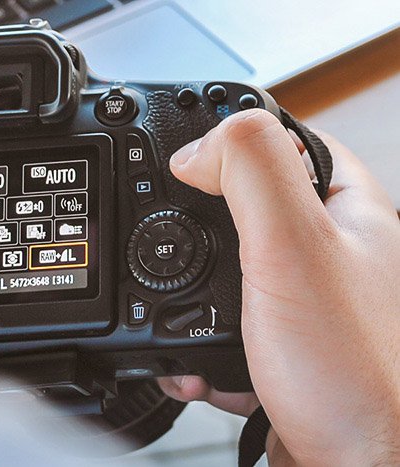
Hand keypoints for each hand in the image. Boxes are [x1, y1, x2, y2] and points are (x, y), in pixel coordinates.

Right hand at [158, 109, 399, 464]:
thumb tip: (194, 149)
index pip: (280, 139)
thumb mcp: (293, 248)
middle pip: (240, 207)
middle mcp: (328, 249)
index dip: (225, 140)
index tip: (183, 161)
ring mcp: (303, 299)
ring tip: (181, 324)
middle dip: (190, 234)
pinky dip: (197, 345)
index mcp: (344, 207)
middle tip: (170, 248)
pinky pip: (222, 325)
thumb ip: (249, 174)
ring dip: (185, 301)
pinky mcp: (280, 344)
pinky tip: (200, 365)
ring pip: (222, 272)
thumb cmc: (354, 372)